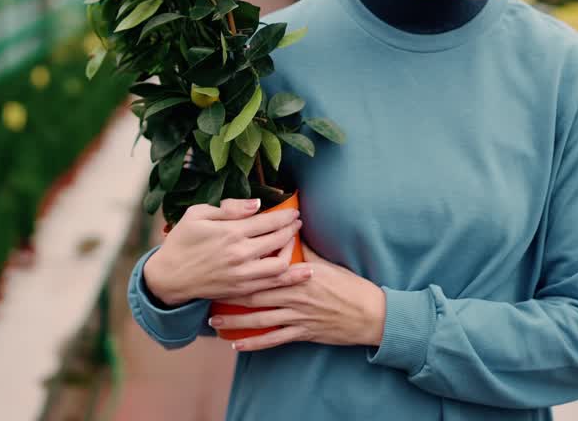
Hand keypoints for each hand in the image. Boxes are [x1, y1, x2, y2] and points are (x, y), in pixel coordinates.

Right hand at [144, 198, 308, 306]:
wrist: (169, 277)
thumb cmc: (181, 241)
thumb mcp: (197, 214)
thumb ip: (229, 208)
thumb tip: (257, 204)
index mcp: (230, 232)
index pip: (269, 221)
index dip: (286, 216)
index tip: (294, 212)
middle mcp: (240, 254)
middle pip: (279, 240)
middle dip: (292, 229)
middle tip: (296, 223)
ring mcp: (242, 275)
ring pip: (280, 265)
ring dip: (292, 253)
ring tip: (293, 243)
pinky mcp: (241, 290)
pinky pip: (271, 285)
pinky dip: (286, 276)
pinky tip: (293, 269)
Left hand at [209, 242, 386, 351]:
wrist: (370, 314)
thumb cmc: (348, 285)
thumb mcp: (325, 263)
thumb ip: (302, 251)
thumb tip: (286, 233)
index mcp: (298, 273)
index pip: (264, 269)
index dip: (241, 269)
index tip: (221, 266)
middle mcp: (295, 294)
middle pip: (255, 294)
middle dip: (228, 295)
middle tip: (207, 293)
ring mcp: (298, 316)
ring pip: (259, 319)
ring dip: (234, 321)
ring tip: (213, 322)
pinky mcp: (303, 333)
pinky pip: (273, 340)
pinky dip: (254, 343)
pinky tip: (237, 345)